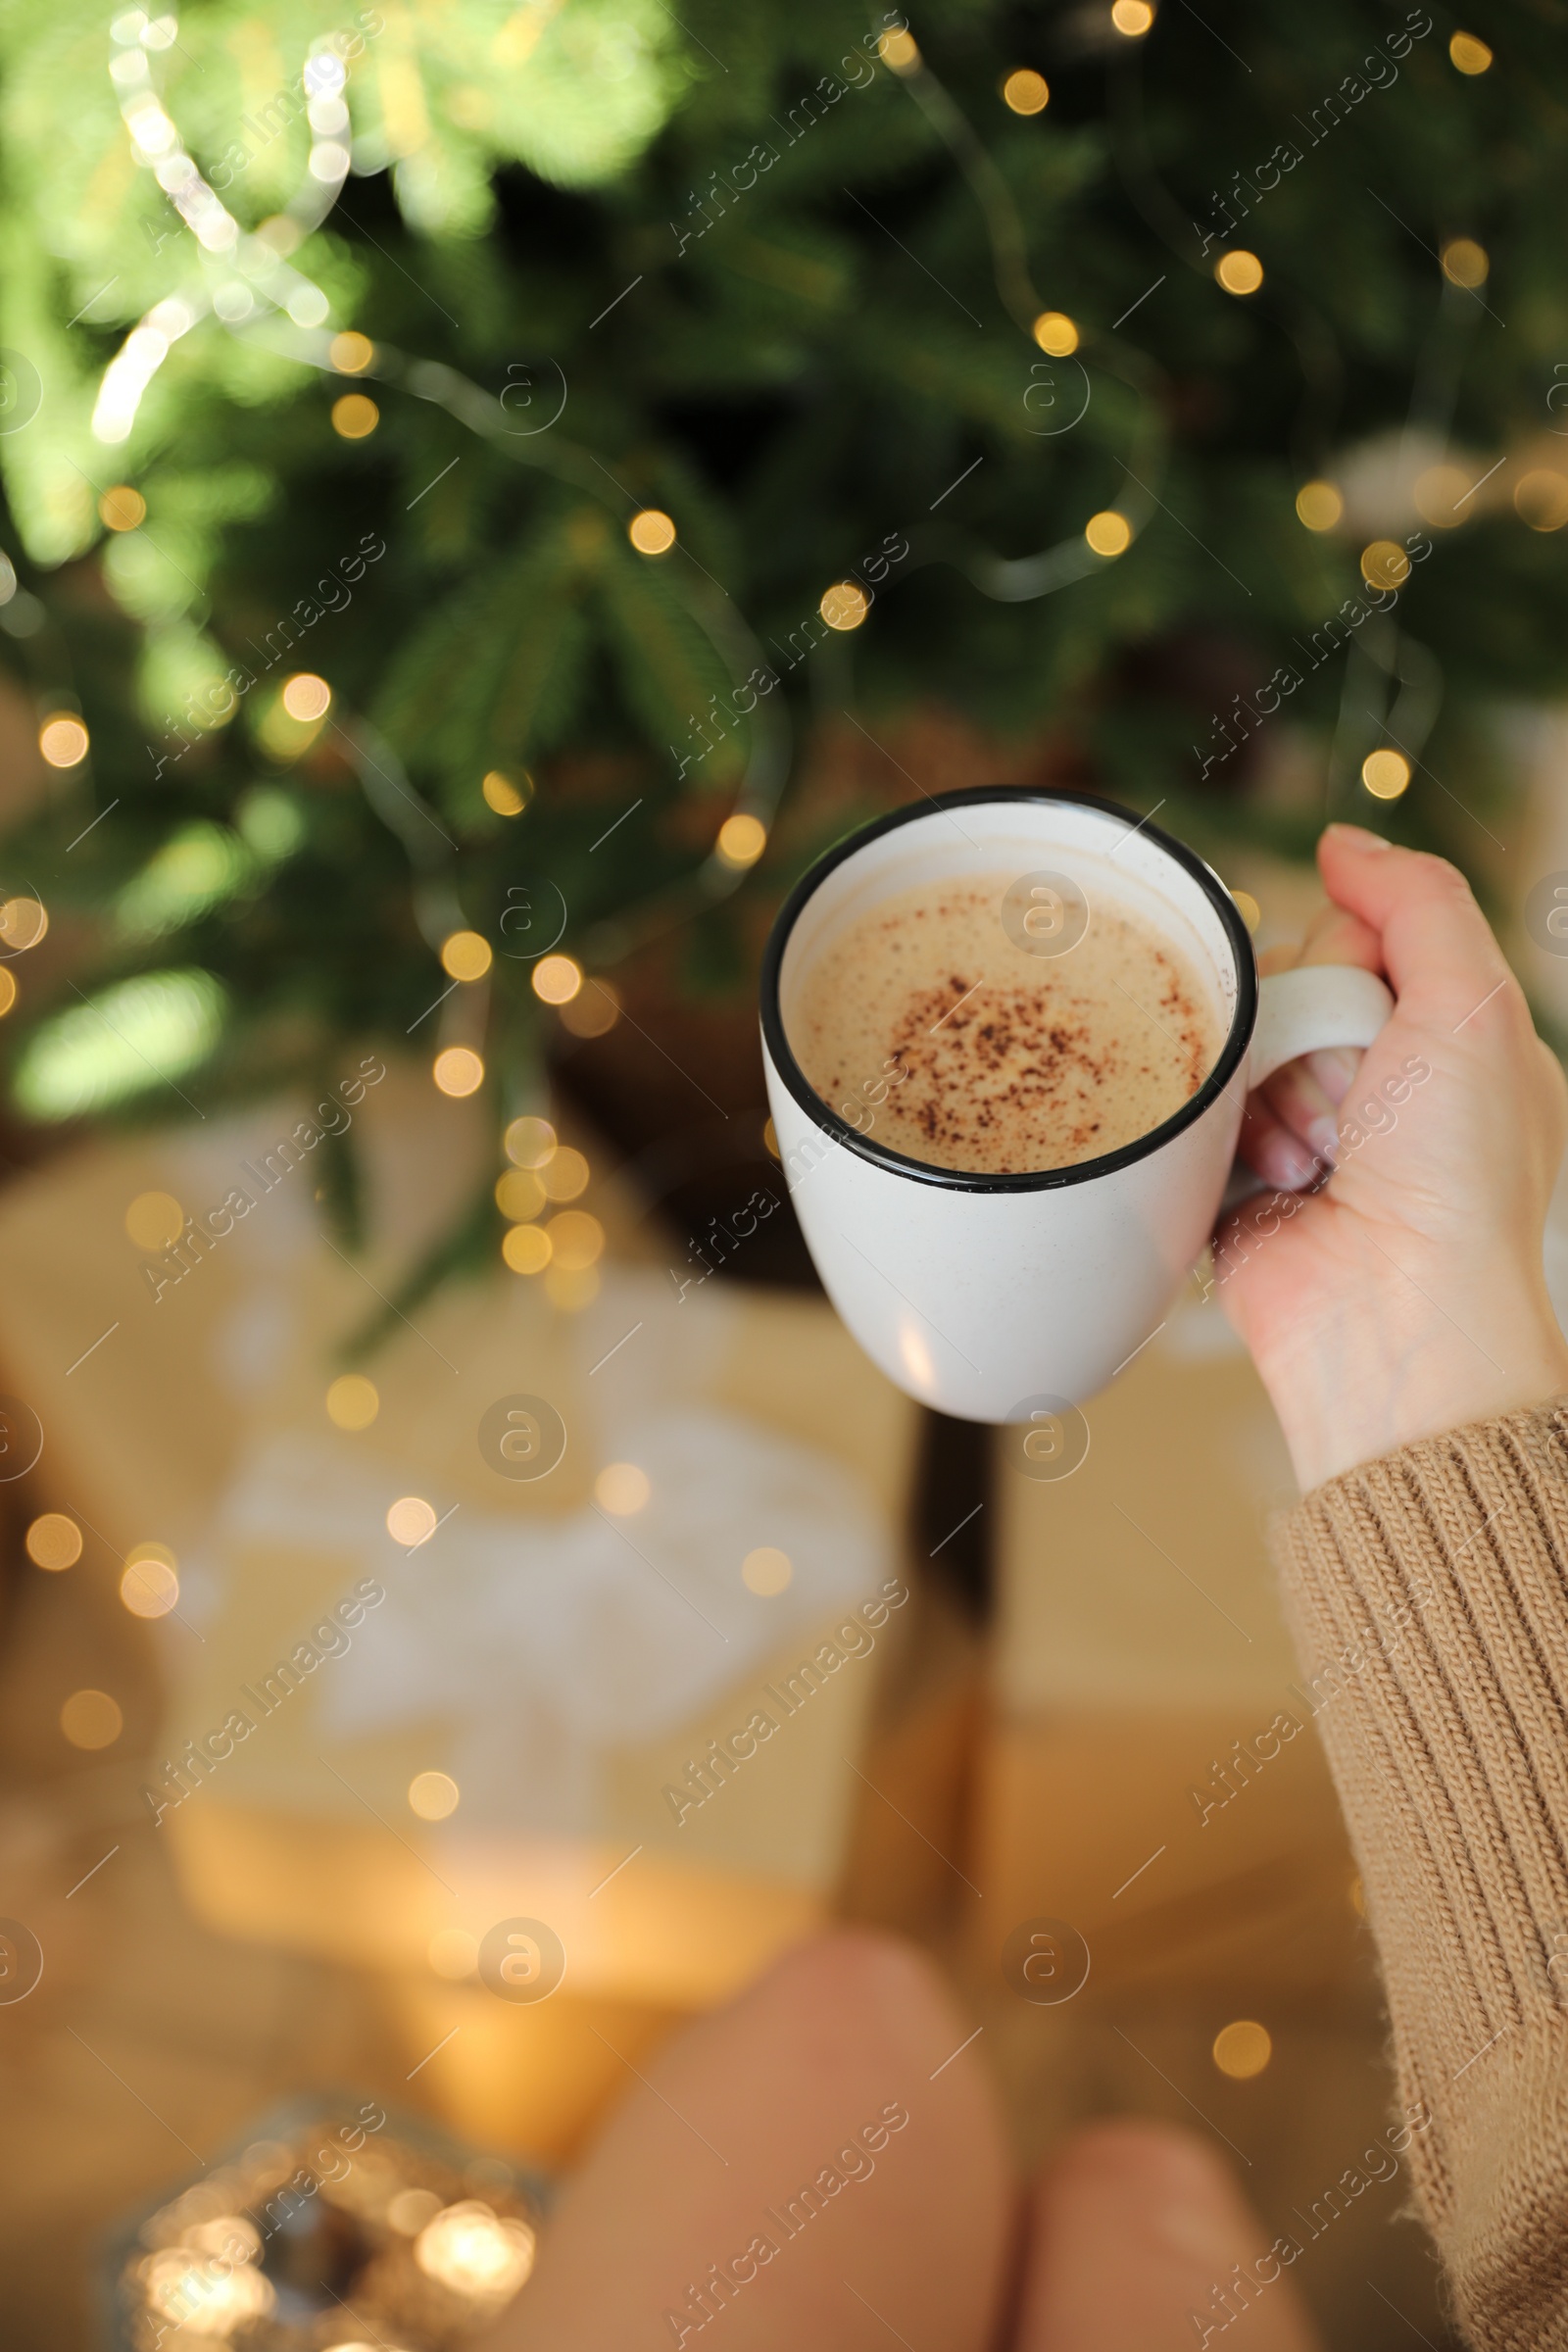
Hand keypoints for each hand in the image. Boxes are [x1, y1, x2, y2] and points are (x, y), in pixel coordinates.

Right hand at [1217, 824, 1567, 1489]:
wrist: (1391, 1313)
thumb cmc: (1458, 1182)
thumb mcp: (1474, 1005)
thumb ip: (1418, 898)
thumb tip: (1343, 838)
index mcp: (1449, 1035)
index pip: (1361, 928)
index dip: (1352, 951)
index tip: (1375, 1004)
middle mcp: (1380, 1076)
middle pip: (1290, 977)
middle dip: (1311, 1027)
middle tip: (1353, 1095)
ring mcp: (1307, 1125)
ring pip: (1240, 1038)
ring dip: (1274, 1090)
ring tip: (1315, 1152)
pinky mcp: (1241, 1172)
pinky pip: (1202, 1104)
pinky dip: (1231, 1134)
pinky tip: (1276, 1175)